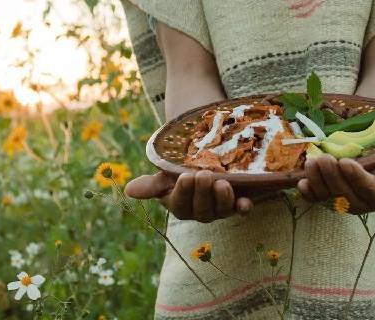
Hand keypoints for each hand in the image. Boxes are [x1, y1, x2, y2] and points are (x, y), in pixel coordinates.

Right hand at [125, 170, 253, 222]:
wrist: (204, 162)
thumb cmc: (180, 171)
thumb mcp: (165, 175)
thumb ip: (150, 184)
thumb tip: (128, 190)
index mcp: (180, 206)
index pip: (180, 204)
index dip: (183, 193)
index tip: (184, 176)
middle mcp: (201, 212)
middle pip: (202, 209)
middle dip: (203, 193)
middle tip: (203, 175)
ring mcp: (220, 209)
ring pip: (221, 211)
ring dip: (223, 199)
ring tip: (223, 182)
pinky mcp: (237, 203)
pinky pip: (241, 210)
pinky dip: (243, 207)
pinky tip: (246, 202)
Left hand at [296, 154, 374, 213]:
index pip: (368, 190)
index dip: (356, 177)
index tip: (346, 162)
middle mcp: (361, 204)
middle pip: (344, 193)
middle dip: (332, 176)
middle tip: (324, 158)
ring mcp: (342, 204)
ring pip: (327, 196)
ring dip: (317, 180)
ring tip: (312, 163)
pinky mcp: (327, 201)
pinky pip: (316, 200)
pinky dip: (307, 193)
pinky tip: (302, 183)